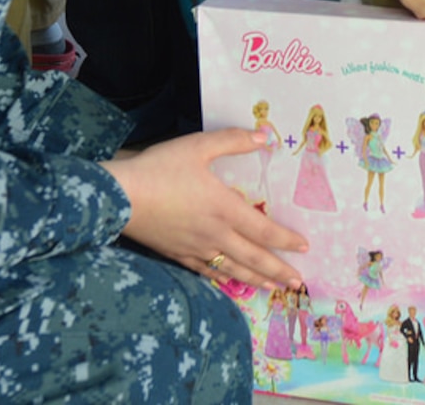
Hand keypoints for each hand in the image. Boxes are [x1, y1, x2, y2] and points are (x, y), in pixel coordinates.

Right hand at [102, 128, 307, 289]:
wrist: (120, 197)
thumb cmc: (160, 168)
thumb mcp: (198, 146)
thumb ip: (232, 141)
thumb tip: (263, 136)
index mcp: (225, 208)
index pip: (265, 230)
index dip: (286, 239)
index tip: (305, 247)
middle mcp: (216, 234)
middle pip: (254, 258)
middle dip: (278, 270)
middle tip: (298, 282)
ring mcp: (196, 248)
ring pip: (234, 269)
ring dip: (257, 279)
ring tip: (273, 288)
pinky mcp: (177, 254)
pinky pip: (207, 271)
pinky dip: (223, 278)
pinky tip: (229, 281)